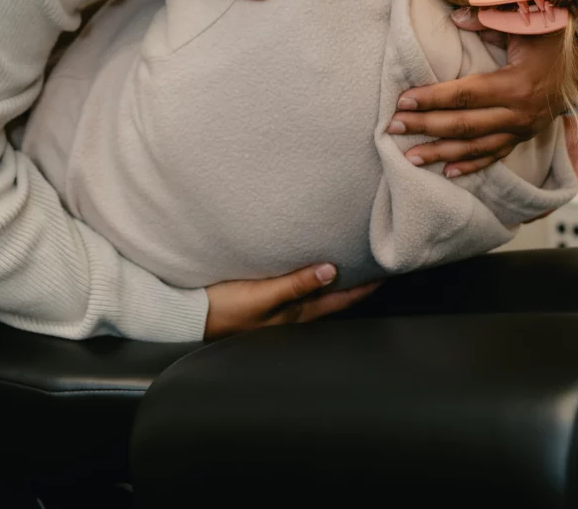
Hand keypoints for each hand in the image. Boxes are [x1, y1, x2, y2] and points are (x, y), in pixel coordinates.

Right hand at [204, 263, 380, 339]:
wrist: (192, 314)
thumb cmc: (227, 309)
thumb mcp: (262, 296)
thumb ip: (295, 285)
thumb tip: (331, 270)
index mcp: (296, 315)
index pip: (338, 301)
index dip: (362, 290)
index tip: (385, 276)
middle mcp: (292, 313)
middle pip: (331, 298)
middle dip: (353, 284)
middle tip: (374, 266)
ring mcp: (278, 307)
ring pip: (315, 293)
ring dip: (332, 280)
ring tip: (350, 262)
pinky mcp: (263, 297)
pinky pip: (296, 286)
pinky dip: (309, 277)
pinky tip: (308, 266)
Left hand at [387, 8, 577, 176]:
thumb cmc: (547, 39)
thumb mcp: (523, 22)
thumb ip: (488, 19)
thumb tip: (455, 17)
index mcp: (515, 84)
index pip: (464, 95)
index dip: (431, 98)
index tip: (402, 100)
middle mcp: (518, 113)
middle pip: (463, 125)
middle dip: (425, 126)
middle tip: (393, 127)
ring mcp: (521, 130)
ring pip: (475, 147)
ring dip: (440, 153)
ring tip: (410, 157)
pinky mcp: (523, 138)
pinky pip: (494, 157)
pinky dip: (470, 166)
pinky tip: (447, 172)